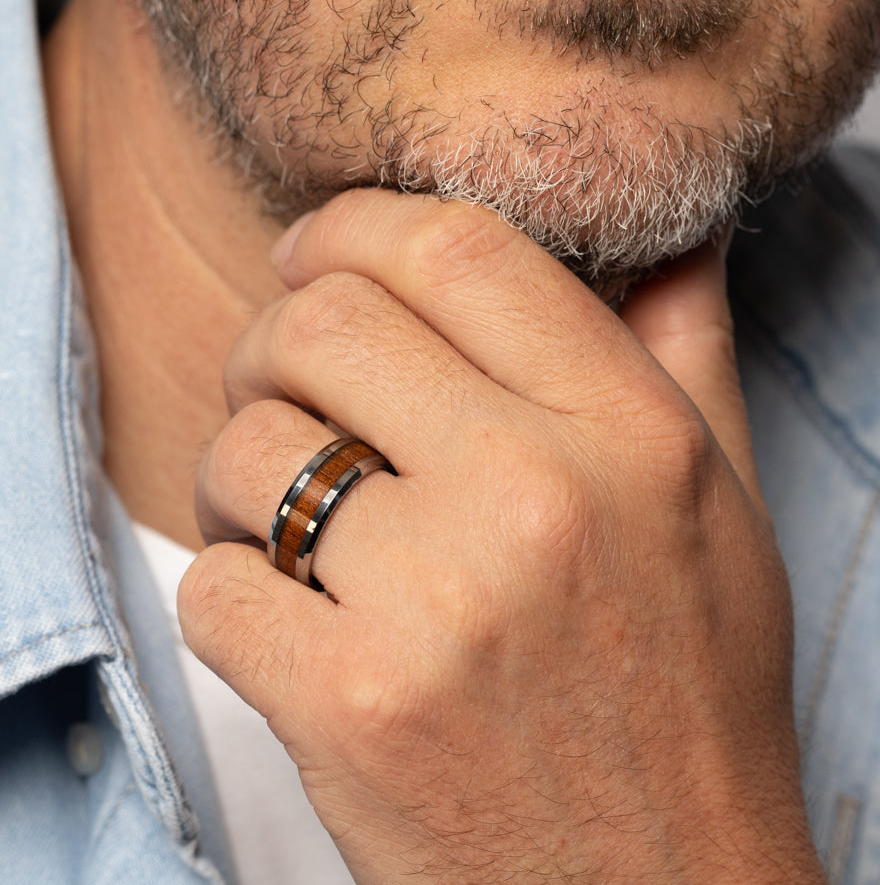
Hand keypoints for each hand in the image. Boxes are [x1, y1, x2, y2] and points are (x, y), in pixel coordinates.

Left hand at [181, 190, 824, 883]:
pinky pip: (216, 584)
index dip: (355, 227)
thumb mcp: (719, 508)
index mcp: (628, 433)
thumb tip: (670, 235)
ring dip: (238, 475)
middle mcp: (533, 497)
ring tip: (284, 519)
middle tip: (282, 390)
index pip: (456, 250)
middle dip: (270, 344)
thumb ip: (683, 351)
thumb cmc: (684, 696)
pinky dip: (232, 593)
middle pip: (322, 324)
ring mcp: (434, 604)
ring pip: (246, 448)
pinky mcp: (347, 707)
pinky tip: (289, 622)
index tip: (314, 253)